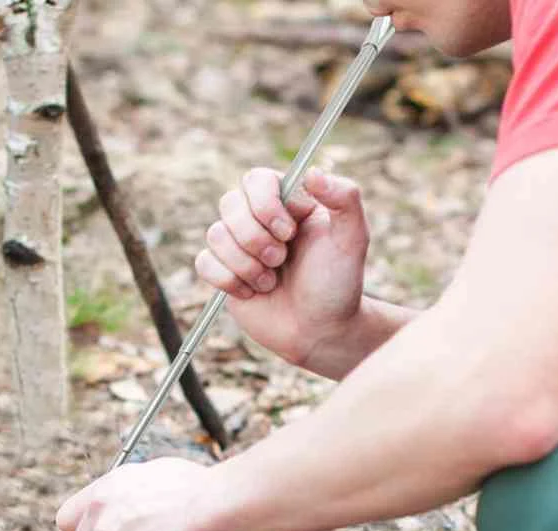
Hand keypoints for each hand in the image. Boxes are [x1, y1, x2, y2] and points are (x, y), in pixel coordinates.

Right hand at [195, 166, 369, 369]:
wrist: (320, 331)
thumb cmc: (338, 285)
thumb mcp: (353, 239)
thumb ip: (345, 197)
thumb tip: (312, 171)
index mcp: (288, 203)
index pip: (256, 180)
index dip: (265, 206)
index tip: (289, 233)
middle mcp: (259, 220)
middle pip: (229, 204)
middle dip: (255, 239)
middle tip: (281, 261)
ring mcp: (239, 246)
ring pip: (215, 235)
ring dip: (245, 264)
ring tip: (270, 282)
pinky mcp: (224, 273)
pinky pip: (204, 263)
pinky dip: (228, 280)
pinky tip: (251, 293)